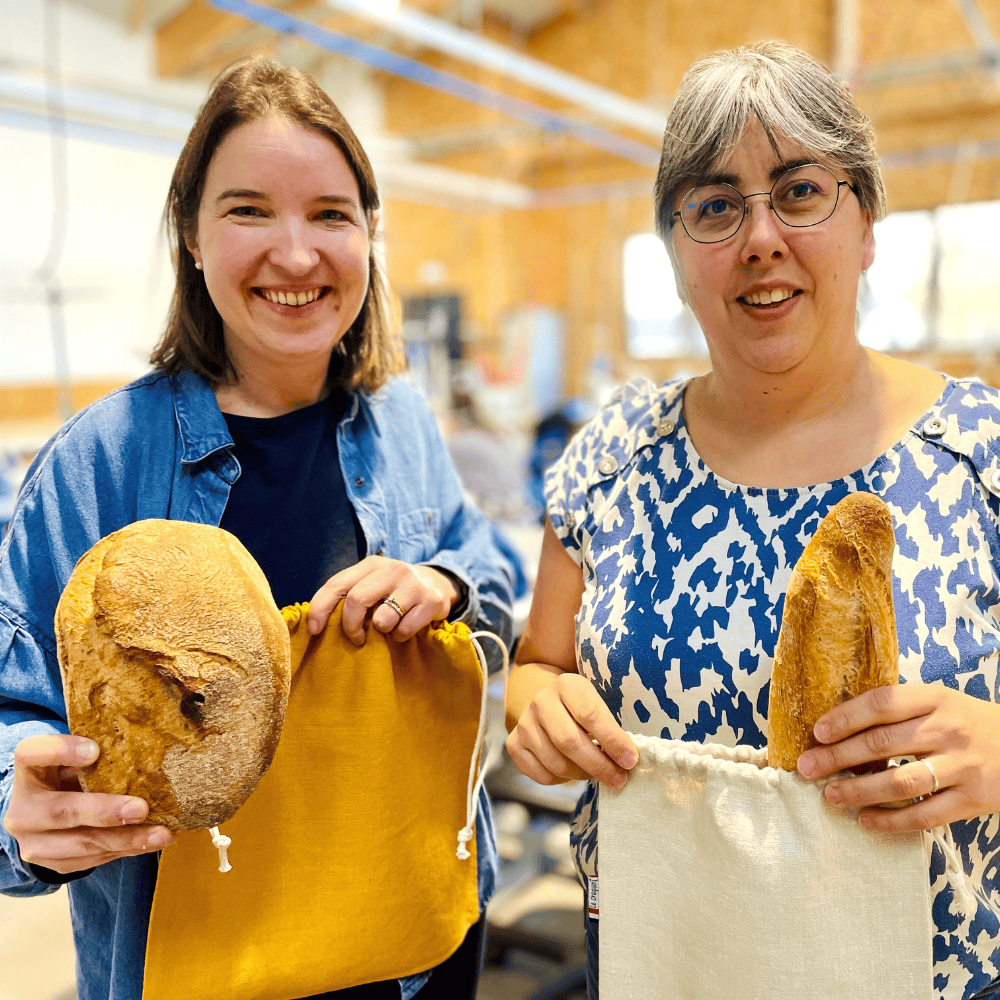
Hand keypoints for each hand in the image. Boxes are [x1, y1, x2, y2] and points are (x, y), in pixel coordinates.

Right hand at [2, 735, 174, 874]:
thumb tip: (144, 750)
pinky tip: (152, 841)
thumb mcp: (73, 758)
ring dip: (126, 839)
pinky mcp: (53, 863)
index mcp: (28, 769)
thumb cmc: (69, 774)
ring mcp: (34, 841)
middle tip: (141, 809)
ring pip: (82, 843)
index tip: (94, 750)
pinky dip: (127, 849)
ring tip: (161, 833)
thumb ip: (97, 754)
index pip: (33, 753)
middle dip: (105, 812)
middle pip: (61, 811)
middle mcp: (23, 808)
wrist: (46, 813)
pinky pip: (93, 858)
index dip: (62, 751)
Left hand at [306, 556, 458, 643]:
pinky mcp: (430, 601)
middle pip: (356, 600)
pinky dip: (401, 636)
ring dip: (382, 631)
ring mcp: (412, 584)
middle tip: (356, 638)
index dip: (320, 608)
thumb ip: (350, 594)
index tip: (314, 630)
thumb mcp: (372, 584)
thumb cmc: (394, 590)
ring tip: (389, 626)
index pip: (336, 584)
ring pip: (382, 619)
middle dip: (351, 626)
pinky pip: (404, 629)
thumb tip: (317, 621)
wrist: (439, 584)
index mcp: (371, 565)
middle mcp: (391, 569)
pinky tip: (405, 627)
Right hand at [506, 672, 637, 787]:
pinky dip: (562, 780)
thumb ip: (611, 728)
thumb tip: (627, 760)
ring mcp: (525, 723)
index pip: (590, 715)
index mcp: (567, 685)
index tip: (630, 760)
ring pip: (556, 762)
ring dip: (582, 775)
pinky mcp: (515, 744)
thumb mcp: (598, 704)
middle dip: (599, 765)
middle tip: (618, 778)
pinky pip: (541, 775)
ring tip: (597, 773)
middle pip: (569, 741)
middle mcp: (541, 701)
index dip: (612, 741)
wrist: (549, 702)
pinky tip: (573, 771)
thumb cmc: (582, 707)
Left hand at [795, 683, 999, 831]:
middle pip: (883, 743)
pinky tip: (866, 820)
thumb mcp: (940, 702)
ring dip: (859, 790)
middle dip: (838, 756)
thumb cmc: (968, 722)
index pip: (883, 702)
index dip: (846, 716)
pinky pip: (926, 814)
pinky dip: (892, 820)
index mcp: (936, 698)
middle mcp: (948, 730)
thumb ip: (900, 710)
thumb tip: (839, 724)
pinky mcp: (974, 800)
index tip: (818, 732)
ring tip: (831, 795)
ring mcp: (963, 766)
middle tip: (807, 767)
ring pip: (901, 782)